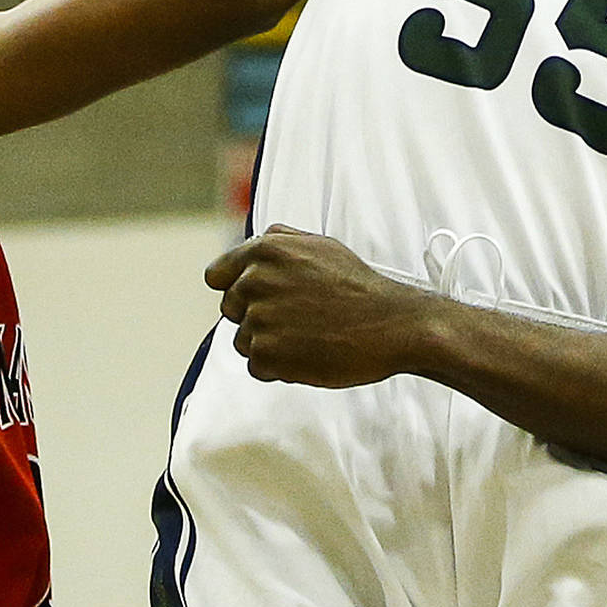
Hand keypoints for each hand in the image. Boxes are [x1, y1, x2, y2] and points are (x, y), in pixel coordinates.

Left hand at [207, 228, 429, 386]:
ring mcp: (259, 318)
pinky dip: (278, 367)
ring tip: (306, 336)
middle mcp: (255, 280)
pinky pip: (256, 366)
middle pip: (230, 309)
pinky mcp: (266, 354)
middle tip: (296, 319)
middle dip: (256, 316)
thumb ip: (281, 239)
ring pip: (243, 340)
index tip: (256, 299)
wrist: (389, 324)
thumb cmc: (358, 286)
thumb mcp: (321, 246)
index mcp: (264, 251)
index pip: (217, 275)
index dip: (236, 287)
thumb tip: (255, 240)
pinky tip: (307, 354)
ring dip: (269, 344)